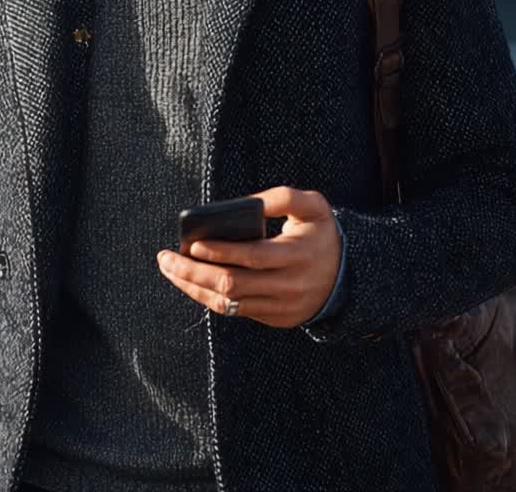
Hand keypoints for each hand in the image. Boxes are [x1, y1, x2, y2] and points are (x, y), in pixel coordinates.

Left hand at [156, 186, 341, 328]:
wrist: (350, 277)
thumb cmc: (321, 234)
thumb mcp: (314, 207)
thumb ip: (284, 197)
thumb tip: (248, 203)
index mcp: (298, 254)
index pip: (253, 256)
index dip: (221, 252)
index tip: (192, 244)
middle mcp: (289, 285)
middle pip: (232, 284)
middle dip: (193, 272)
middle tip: (165, 258)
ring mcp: (281, 306)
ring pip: (228, 303)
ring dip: (193, 287)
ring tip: (170, 269)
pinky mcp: (274, 318)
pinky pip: (234, 311)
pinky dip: (208, 298)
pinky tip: (189, 282)